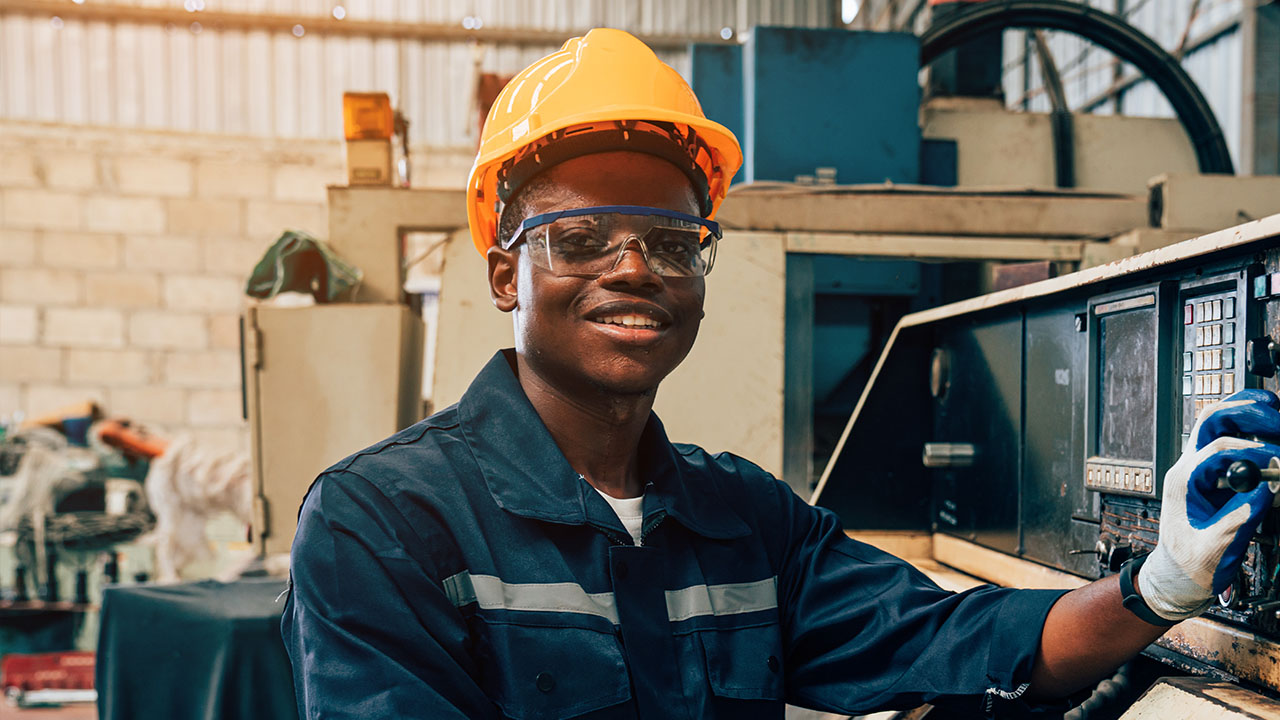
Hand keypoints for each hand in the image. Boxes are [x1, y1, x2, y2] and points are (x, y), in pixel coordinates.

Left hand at [1138, 390, 1279, 620]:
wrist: (1178, 575)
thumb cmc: (1191, 565)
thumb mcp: (1217, 548)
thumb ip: (1241, 517)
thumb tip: (1270, 486)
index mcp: (1183, 482)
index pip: (1217, 450)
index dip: (1252, 451)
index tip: (1279, 460)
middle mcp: (1189, 467)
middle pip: (1212, 420)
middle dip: (1247, 413)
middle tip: (1279, 420)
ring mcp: (1201, 467)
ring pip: (1219, 422)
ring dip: (1248, 411)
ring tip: (1277, 412)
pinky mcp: (1216, 474)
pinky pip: (1231, 439)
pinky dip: (1252, 428)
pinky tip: (1273, 429)